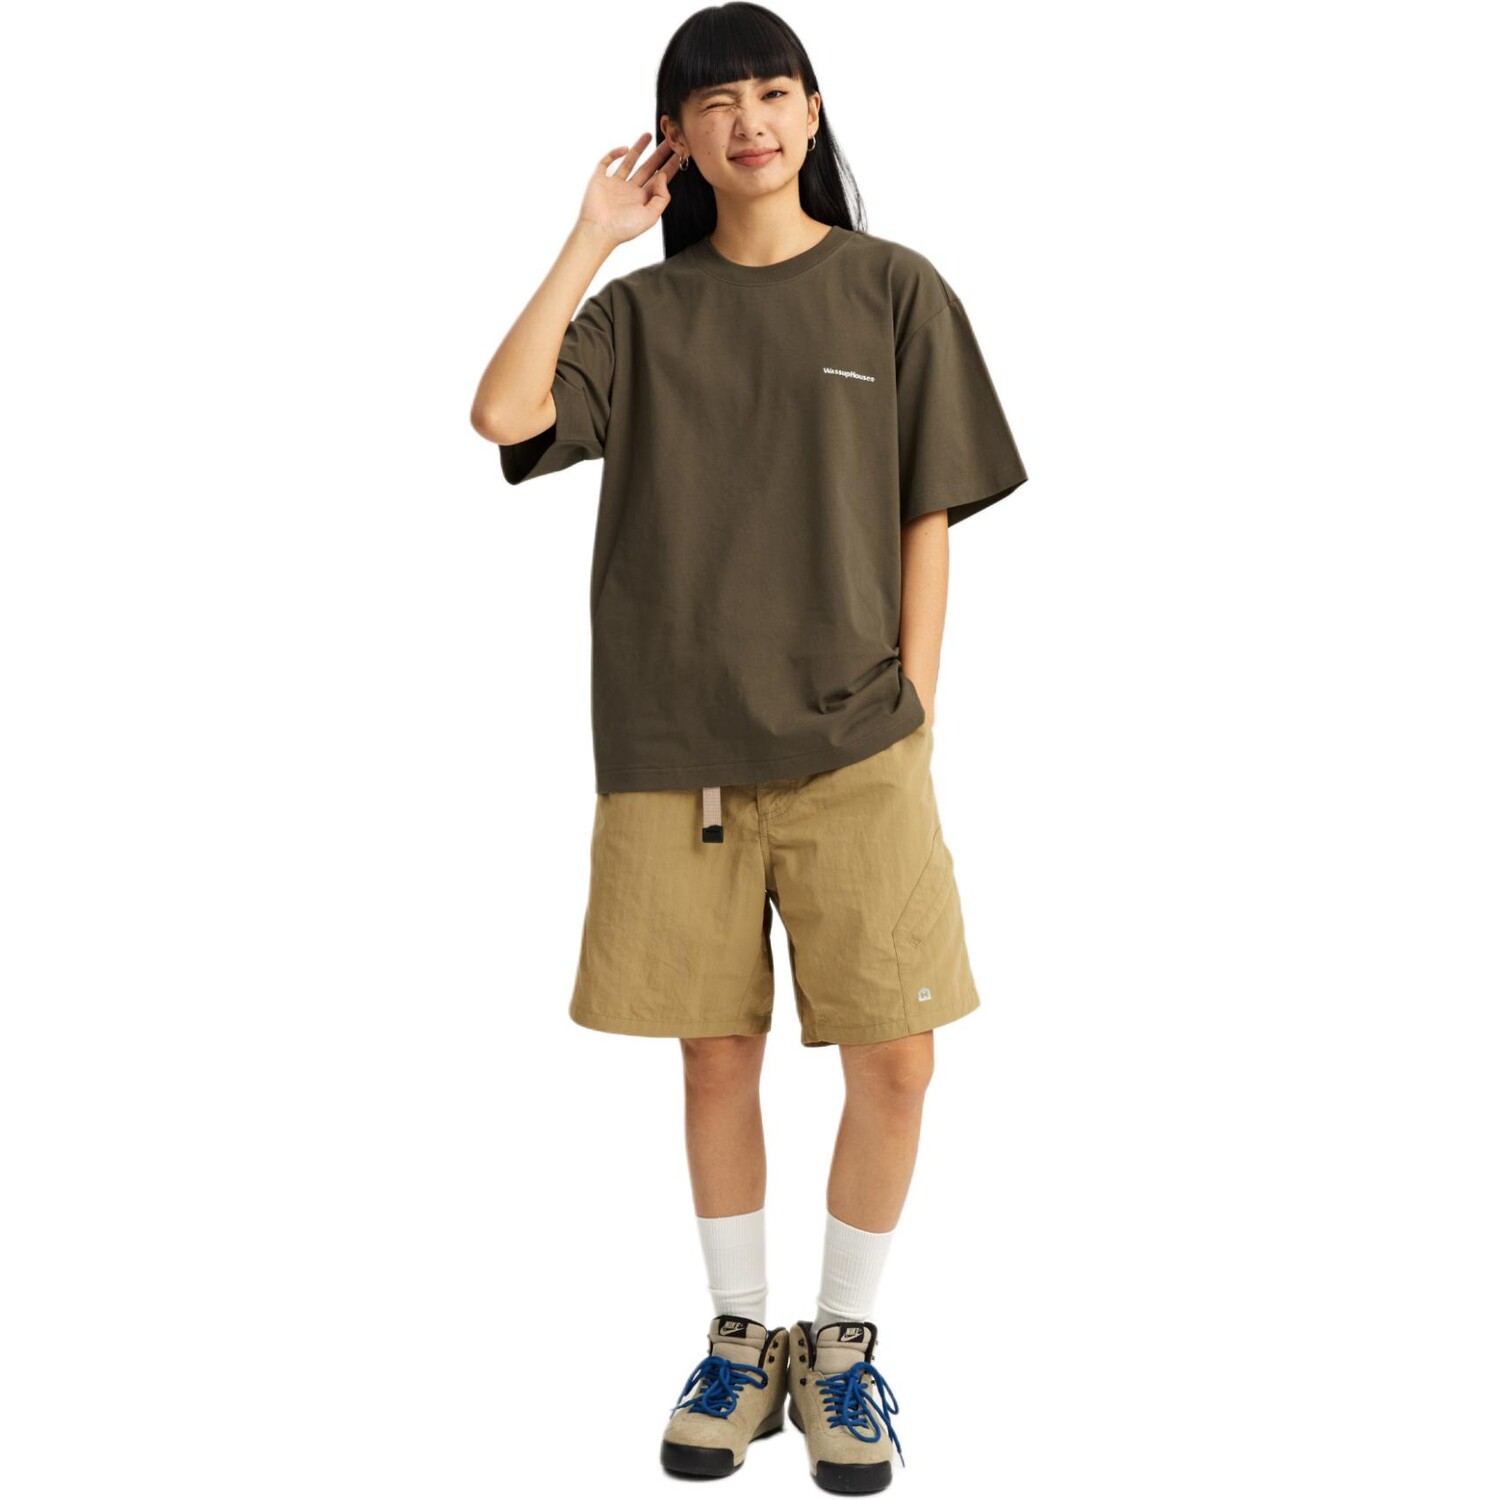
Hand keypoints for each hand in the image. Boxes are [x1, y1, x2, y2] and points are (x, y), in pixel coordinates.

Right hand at [578, 133, 682, 247]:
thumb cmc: (624, 228)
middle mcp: (630, 191)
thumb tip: (662, 176)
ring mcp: (615, 184)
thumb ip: (661, 197)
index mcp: (643, 200)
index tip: (680, 153)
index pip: (660, 179)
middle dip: (659, 154)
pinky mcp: (600, 179)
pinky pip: (607, 162)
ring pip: (629, 162)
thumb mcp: (650, 217)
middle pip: (648, 168)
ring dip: (639, 149)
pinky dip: (615, 153)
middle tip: (669, 139)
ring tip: (649, 135)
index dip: (670, 166)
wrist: (598, 231)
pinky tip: (625, 148)